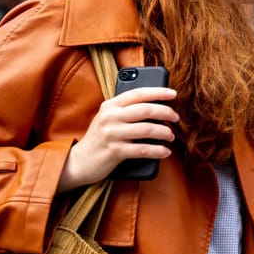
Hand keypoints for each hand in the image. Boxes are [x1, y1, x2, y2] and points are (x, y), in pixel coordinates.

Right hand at [58, 86, 178, 192]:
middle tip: (175, 117)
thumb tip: (157, 107)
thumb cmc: (99, 139)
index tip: (173, 94)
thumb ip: (125, 110)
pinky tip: (165, 152)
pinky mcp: (114, 152)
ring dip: (164, 133)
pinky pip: (143, 150)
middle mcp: (110, 117)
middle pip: (145, 110)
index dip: (158, 92)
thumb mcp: (108, 119)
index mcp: (109, 105)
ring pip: (147, 129)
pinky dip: (158, 151)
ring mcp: (112, 134)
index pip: (137, 93)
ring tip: (170, 136)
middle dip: (165, 112)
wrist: (78, 162)